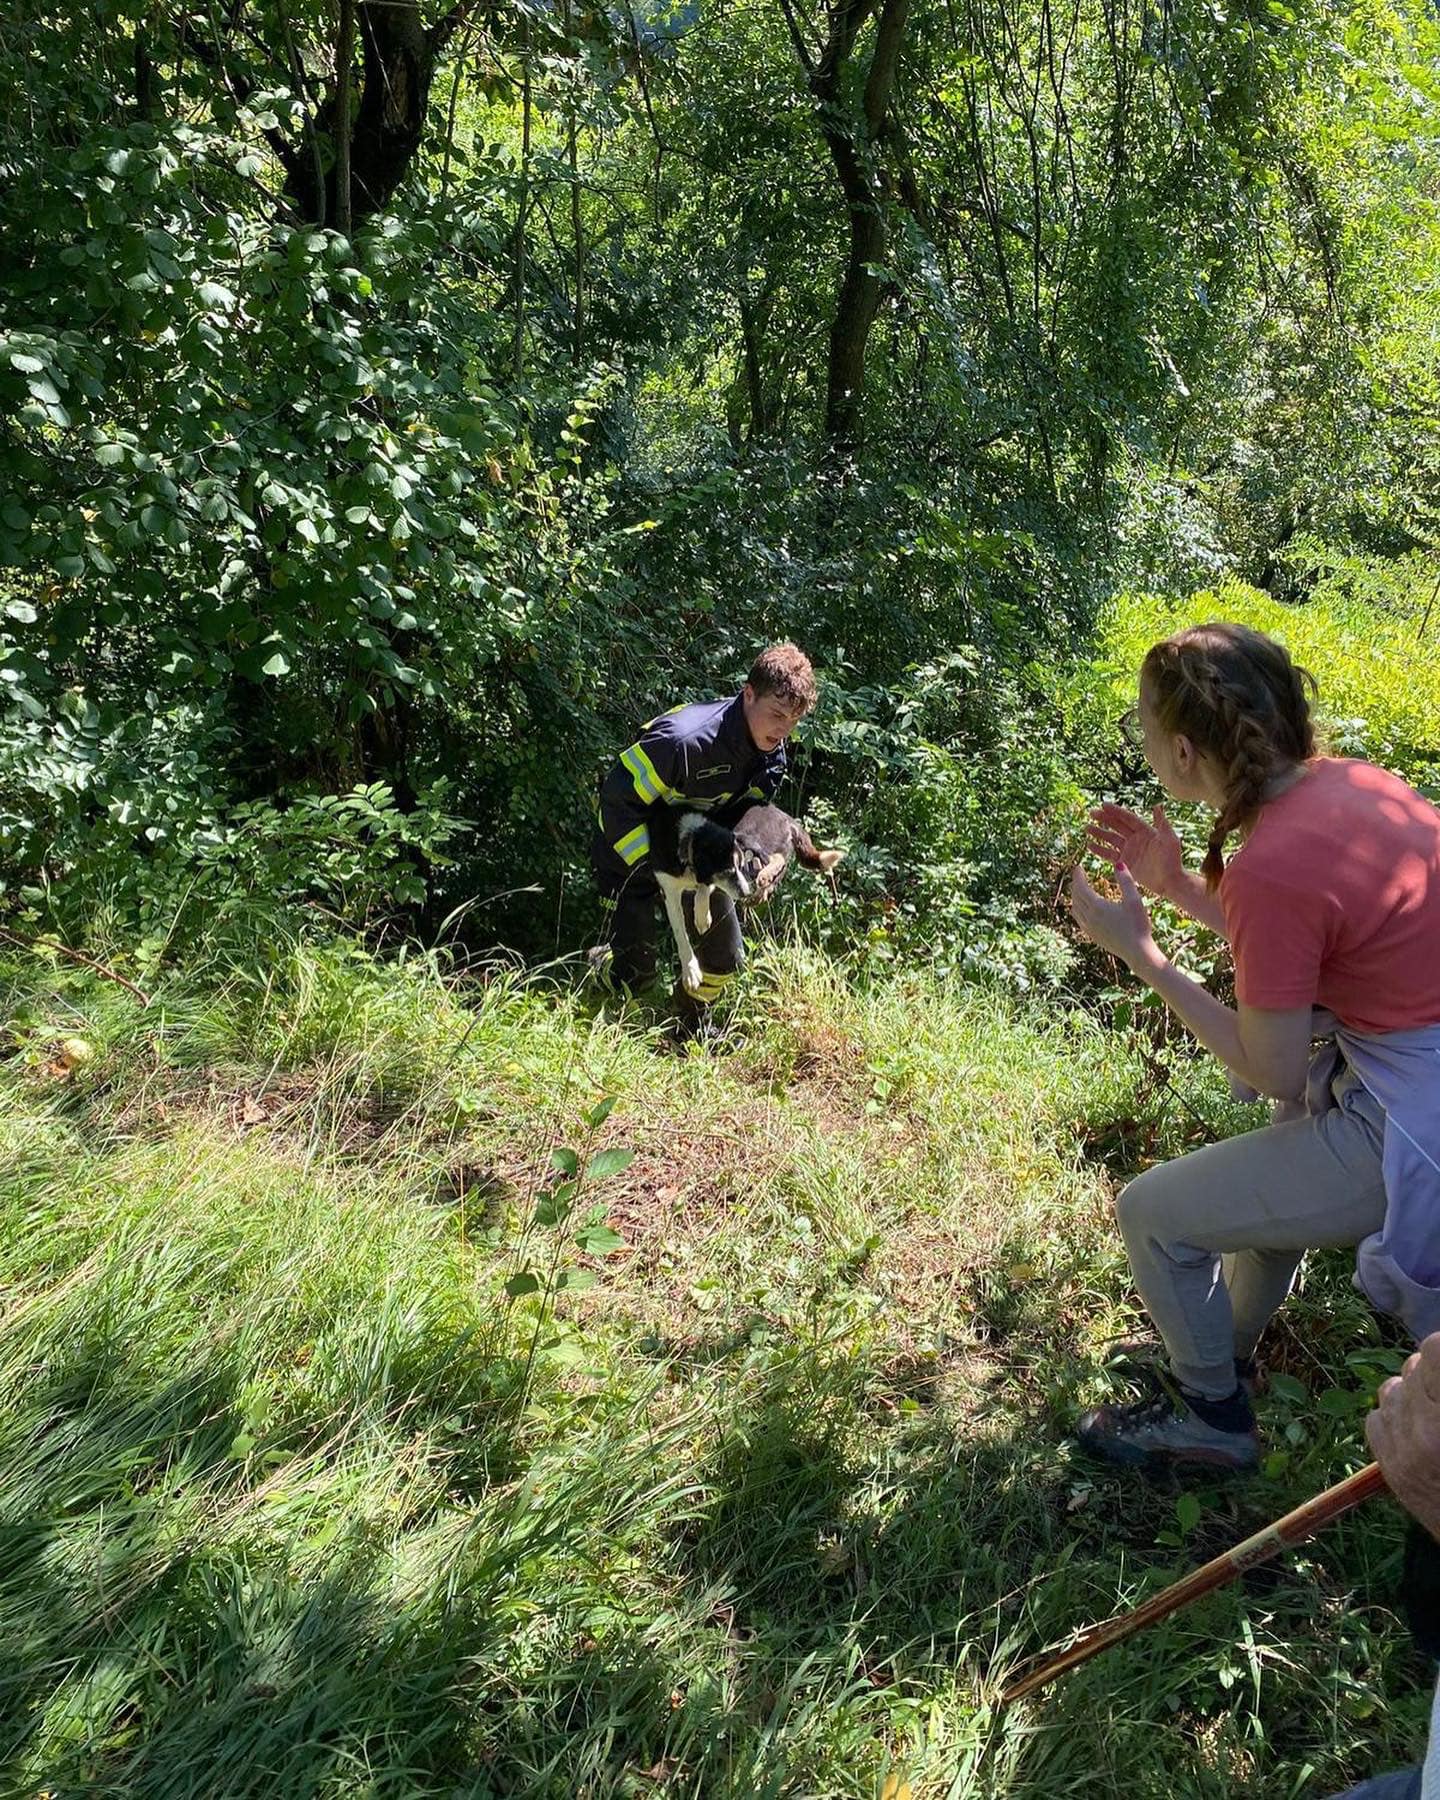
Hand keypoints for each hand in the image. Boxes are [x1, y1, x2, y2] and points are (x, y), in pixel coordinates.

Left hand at [1069, 862, 1159, 972]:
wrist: (1137, 953)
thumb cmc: (1138, 925)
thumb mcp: (1134, 900)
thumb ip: (1126, 881)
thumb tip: (1118, 863)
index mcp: (1097, 907)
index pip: (1081, 887)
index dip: (1078, 876)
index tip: (1078, 867)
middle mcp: (1089, 918)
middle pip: (1076, 897)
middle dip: (1076, 884)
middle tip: (1078, 875)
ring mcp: (1089, 929)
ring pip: (1075, 909)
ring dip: (1075, 897)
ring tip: (1080, 889)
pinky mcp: (1093, 936)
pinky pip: (1079, 919)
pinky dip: (1078, 909)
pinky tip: (1085, 908)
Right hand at [1086, 803, 1183, 899]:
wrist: (1170, 882)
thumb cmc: (1173, 860)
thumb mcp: (1170, 840)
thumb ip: (1162, 823)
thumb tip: (1157, 805)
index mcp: (1146, 831)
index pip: (1128, 818)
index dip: (1116, 811)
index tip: (1103, 805)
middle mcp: (1136, 839)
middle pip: (1117, 826)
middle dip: (1104, 819)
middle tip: (1091, 813)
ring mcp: (1129, 851)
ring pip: (1111, 839)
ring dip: (1099, 833)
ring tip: (1087, 828)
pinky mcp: (1125, 863)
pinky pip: (1109, 854)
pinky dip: (1099, 850)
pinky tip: (1089, 845)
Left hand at [1367, 1333, 1439, 1541]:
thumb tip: (1436, 1349)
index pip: (1435, 1350)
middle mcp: (1422, 1433)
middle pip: (1416, 1365)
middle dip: (1437, 1372)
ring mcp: (1400, 1451)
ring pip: (1393, 1387)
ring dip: (1417, 1392)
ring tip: (1439, 1411)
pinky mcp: (1388, 1467)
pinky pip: (1377, 1416)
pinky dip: (1398, 1417)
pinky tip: (1423, 1431)